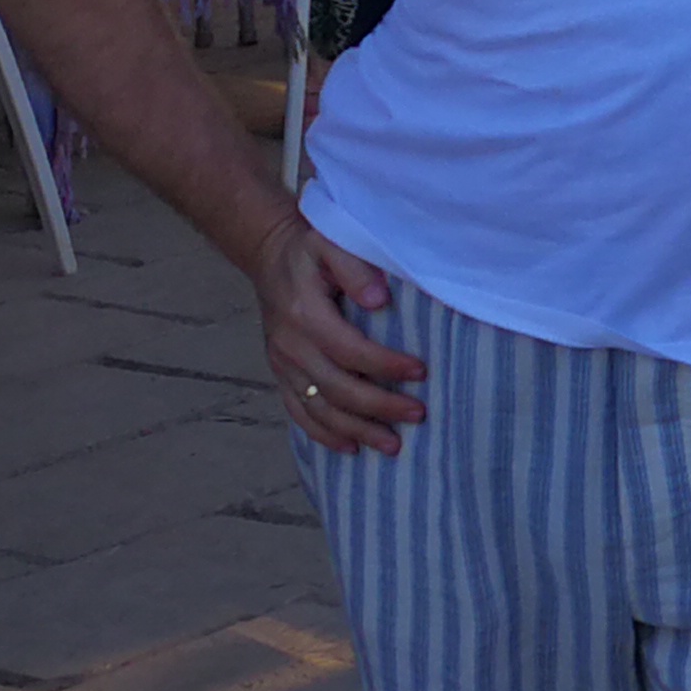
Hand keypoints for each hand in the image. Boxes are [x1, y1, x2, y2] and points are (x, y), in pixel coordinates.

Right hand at [257, 210, 427, 452]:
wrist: (270, 256)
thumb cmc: (311, 249)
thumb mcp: (330, 242)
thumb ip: (354, 267)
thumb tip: (378, 300)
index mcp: (305, 314)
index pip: (350, 351)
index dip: (386, 365)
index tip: (421, 372)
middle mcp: (290, 345)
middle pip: (337, 388)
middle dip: (379, 407)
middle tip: (418, 415)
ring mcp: (283, 364)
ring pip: (319, 409)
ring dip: (356, 430)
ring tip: (392, 445)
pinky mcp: (280, 374)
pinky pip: (298, 412)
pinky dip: (323, 435)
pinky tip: (351, 448)